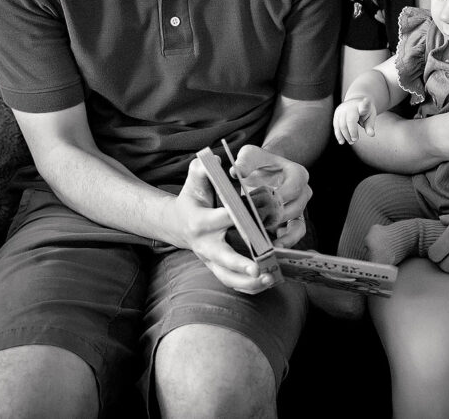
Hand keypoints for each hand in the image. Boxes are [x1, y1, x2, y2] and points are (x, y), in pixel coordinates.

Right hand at [175, 156, 276, 293]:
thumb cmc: (193, 198)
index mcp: (201, 222)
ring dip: (248, 283)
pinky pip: (234, 284)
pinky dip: (250, 288)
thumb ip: (202, 169)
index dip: (235, 217)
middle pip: (222, 258)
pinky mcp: (218, 269)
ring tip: (269, 279)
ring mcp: (211, 260)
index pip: (220, 219)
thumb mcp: (195, 181)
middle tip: (257, 269)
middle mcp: (205, 245)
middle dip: (238, 264)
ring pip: (228, 278)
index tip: (251, 218)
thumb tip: (214, 159)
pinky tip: (269, 283)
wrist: (179, 223)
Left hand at [231, 144, 311, 247]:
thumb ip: (244, 162)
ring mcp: (300, 209)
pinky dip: (285, 242)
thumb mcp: (251, 155)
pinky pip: (294, 235)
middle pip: (294, 209)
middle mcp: (304, 192)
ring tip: (265, 243)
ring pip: (297, 226)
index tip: (261, 204)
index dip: (278, 198)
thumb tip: (235, 172)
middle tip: (256, 225)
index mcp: (298, 174)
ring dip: (280, 235)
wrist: (265, 170)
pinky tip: (270, 247)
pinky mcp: (294, 222)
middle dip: (275, 218)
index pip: (293, 188)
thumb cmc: (259, 162)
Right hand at [332, 96, 375, 144]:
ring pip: (341, 125)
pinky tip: (342, 141)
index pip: (364, 105)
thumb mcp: (370, 117)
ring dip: (345, 135)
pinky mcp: (336, 114)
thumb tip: (371, 135)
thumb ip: (370, 126)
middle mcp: (350, 106)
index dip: (365, 103)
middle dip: (352, 132)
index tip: (366, 100)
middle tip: (356, 140)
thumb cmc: (365, 111)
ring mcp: (342, 109)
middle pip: (349, 121)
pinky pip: (336, 126)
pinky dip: (338, 135)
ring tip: (351, 142)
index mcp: (361, 105)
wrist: (355, 102)